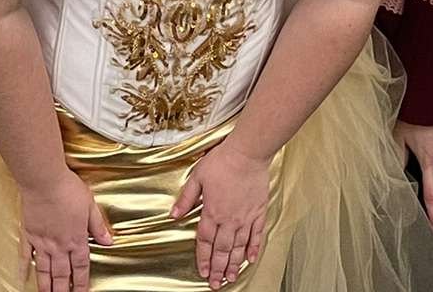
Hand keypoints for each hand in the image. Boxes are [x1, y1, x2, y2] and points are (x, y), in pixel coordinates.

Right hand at [18, 170, 112, 291]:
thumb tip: (108, 241)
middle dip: (63, 290)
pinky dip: (23, 268)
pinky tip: (22, 277)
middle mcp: (59, 245)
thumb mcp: (90, 205)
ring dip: (45, 286)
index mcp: (76, 239)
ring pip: (44, 270)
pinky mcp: (28, 234)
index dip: (81, 283)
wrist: (44, 181)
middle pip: (62, 274)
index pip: (81, 267)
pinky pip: (25, 256)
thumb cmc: (68, 189)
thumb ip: (98, 226)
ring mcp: (42, 242)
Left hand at [174, 142, 270, 288]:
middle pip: (222, 250)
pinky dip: (254, 249)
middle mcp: (229, 219)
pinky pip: (256, 235)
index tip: (203, 271)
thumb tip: (174, 214)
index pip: (205, 241)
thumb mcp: (197, 176)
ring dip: (234, 265)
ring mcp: (245, 217)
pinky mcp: (259, 212)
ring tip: (231, 278)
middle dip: (218, 269)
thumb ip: (186, 198)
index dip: (203, 258)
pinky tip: (251, 259)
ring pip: (239, 247)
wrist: (248, 153)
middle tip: (216, 284)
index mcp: (212, 212)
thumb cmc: (223, 161)